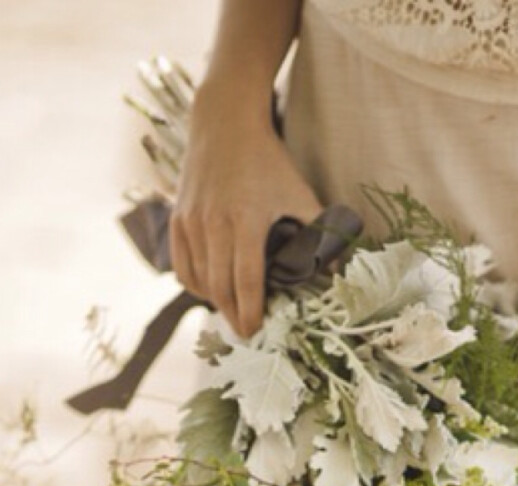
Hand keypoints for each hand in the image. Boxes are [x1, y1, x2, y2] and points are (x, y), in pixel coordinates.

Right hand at [170, 80, 322, 338]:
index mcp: (246, 220)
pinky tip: (210, 290)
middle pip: (220, 288)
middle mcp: (214, 224)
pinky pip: (182, 266)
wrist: (225, 122)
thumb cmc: (267, 160)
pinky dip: (195, 284)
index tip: (256, 332)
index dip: (250, 312)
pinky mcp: (177, 218)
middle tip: (246, 332)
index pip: (246, 281)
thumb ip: (320, 231)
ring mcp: (192, 221)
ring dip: (215, 302)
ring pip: (199, 280)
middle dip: (233, 316)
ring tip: (232, 312)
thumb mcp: (299, 192)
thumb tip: (340, 269)